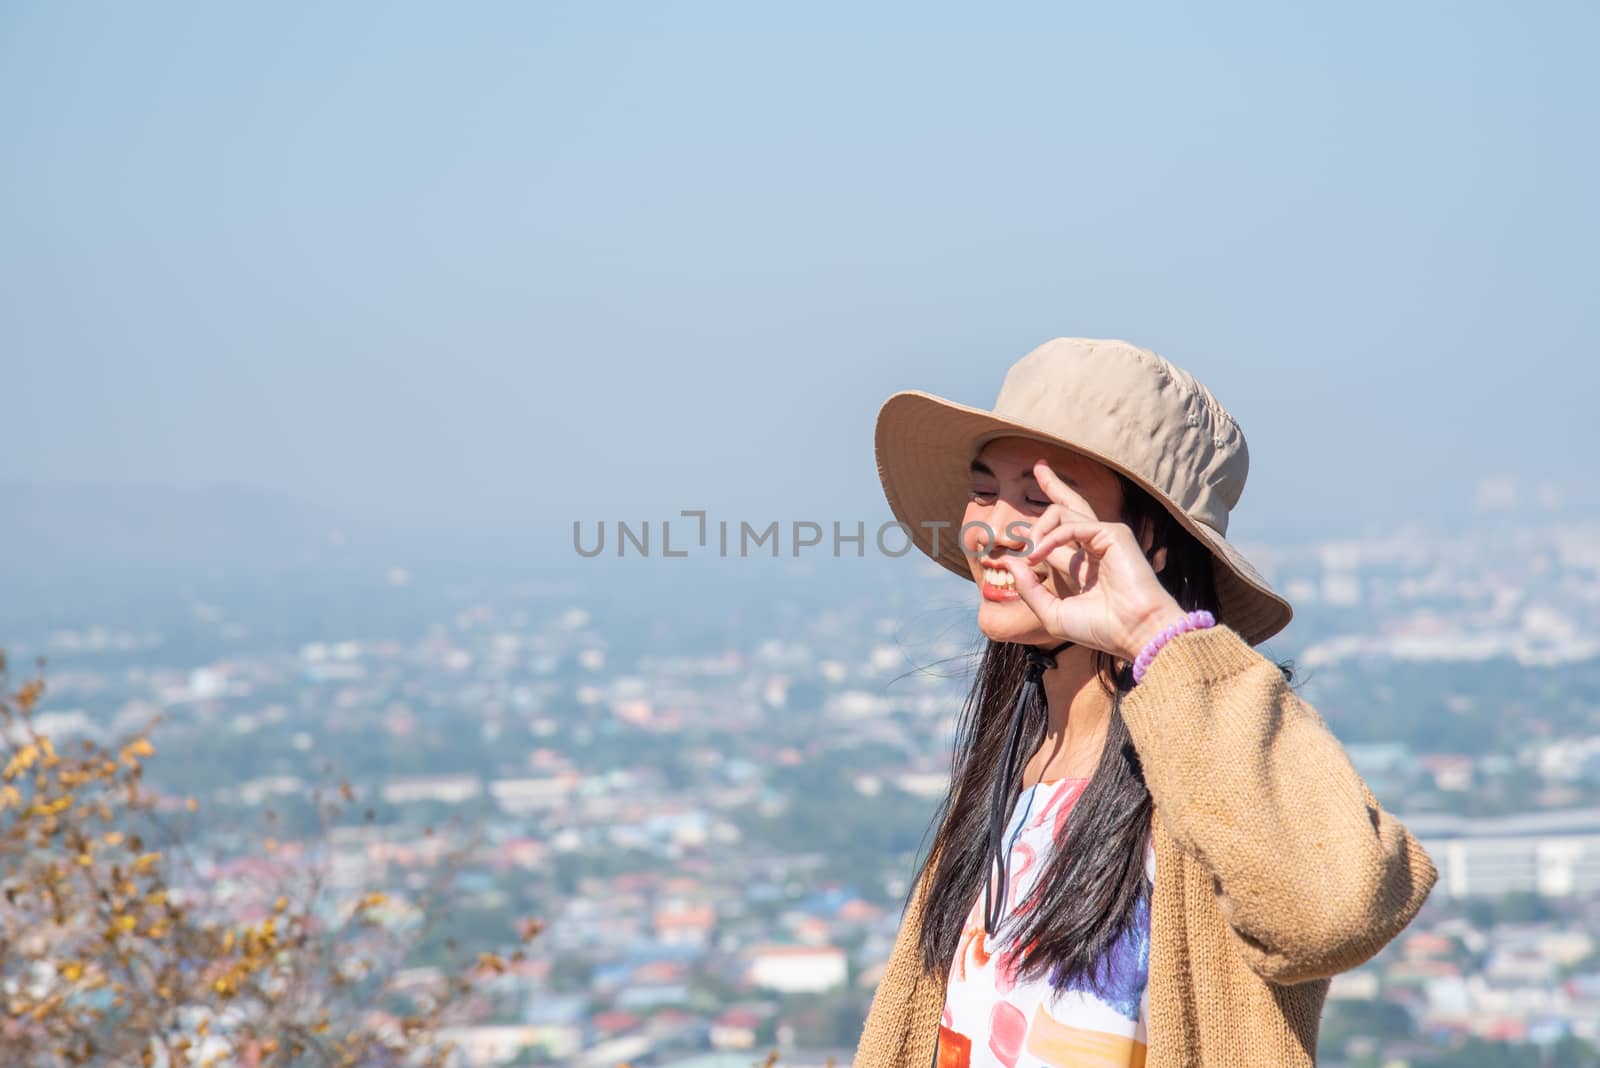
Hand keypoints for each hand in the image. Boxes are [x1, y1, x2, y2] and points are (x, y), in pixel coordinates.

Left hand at [999, 459, 1187, 662]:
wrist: (1134, 632)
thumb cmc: (1100, 628)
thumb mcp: (1052, 612)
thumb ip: (1029, 588)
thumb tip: (1009, 562)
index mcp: (1081, 566)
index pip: (1056, 538)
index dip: (1034, 534)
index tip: (1015, 538)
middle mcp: (1092, 548)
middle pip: (1069, 506)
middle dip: (1053, 485)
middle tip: (1038, 466)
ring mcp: (1103, 538)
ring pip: (1062, 511)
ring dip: (1038, 530)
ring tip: (1031, 554)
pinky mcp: (1112, 533)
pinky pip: (1072, 524)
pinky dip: (1051, 538)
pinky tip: (1038, 554)